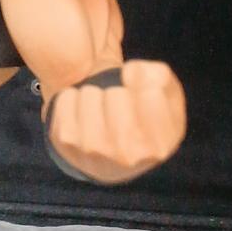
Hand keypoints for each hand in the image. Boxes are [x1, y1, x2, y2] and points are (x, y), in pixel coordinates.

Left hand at [46, 60, 185, 183]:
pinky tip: (80, 112)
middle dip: (117, 92)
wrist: (107, 151)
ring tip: (99, 109)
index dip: (145, 82)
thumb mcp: (164, 96)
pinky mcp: (66, 142)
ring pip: (90, 94)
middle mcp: (128, 156)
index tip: (142, 93)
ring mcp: (94, 152)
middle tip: (117, 107)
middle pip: (116, 94)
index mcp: (159, 146)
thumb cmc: (140, 116)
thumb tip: (130, 74)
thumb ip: (159, 77)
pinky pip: (67, 98)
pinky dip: (72, 96)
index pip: (152, 93)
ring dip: (93, 93)